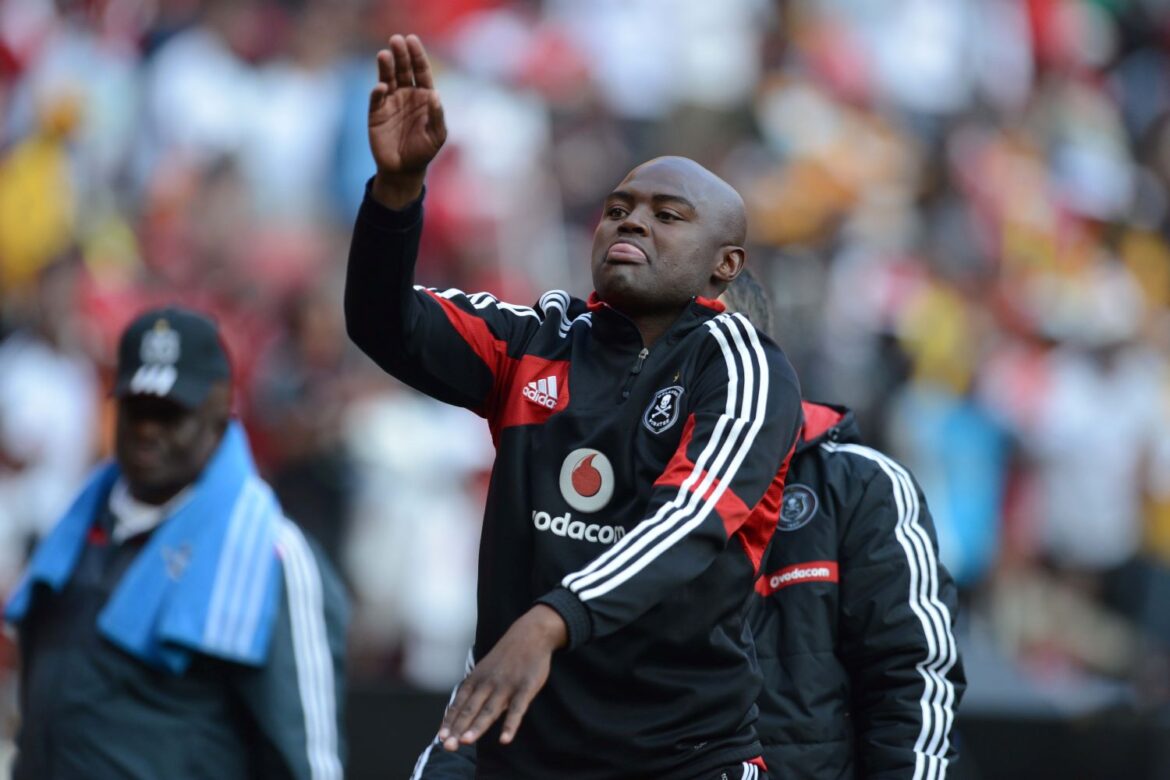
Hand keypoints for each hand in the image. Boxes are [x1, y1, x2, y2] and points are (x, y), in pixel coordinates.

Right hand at [368, 34, 446, 207]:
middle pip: (403, 69)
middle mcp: (406, 94)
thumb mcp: (437, 136)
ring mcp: (390, 102)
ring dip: (386, 67)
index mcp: (424, 96)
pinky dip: (378, 92)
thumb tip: (435, 95)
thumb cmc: (423, 151)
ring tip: (385, 55)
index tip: (412, 40)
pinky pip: (376, 98)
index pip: (420, 70)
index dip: (417, 55)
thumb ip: (437, 116)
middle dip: (400, 55)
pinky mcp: (376, 113)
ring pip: (387, 78)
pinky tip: (382, 87)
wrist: (403, 170)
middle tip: (395, 40)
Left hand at [438, 605, 567, 749]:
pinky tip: (505, 739)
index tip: (441, 737)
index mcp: (477, 679)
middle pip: (470, 709)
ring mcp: (507, 686)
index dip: (450, 721)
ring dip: (477, 727)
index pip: (459, 703)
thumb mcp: (485, 669)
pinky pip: (517, 709)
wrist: (530, 634)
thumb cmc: (506, 657)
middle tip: (448, 746)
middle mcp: (488, 683)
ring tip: (466, 742)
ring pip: (489, 710)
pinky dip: (510, 724)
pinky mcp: (526, 687)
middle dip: (458, 728)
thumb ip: (474, 691)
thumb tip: (461, 714)